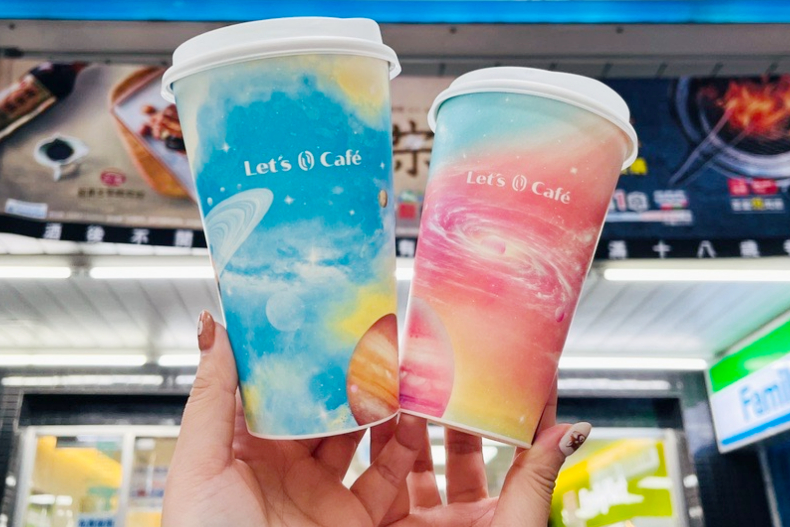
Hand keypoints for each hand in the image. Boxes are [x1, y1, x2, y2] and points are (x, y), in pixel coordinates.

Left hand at [162, 311, 425, 526]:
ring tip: (395, 368)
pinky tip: (411, 417)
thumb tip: (214, 329)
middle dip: (344, 374)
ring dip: (379, 404)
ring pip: (360, 436)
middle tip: (367, 335)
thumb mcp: (199, 463)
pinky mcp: (355, 517)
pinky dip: (403, 447)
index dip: (295, 356)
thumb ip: (211, 397)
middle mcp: (287, 466)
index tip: (316, 317)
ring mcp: (323, 490)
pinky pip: (387, 476)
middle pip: (322, 409)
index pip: (275, 390)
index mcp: (245, 449)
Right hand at [375, 379, 590, 526]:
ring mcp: (421, 521)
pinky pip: (381, 480)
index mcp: (499, 513)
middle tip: (450, 368)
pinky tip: (379, 419)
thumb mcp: (518, 526)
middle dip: (453, 407)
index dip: (513, 411)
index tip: (515, 369)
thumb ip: (537, 477)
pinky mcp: (386, 526)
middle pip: (455, 447)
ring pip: (414, 459)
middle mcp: (459, 515)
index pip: (509, 450)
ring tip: (411, 385)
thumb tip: (573, 427)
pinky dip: (379, 448)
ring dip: (412, 422)